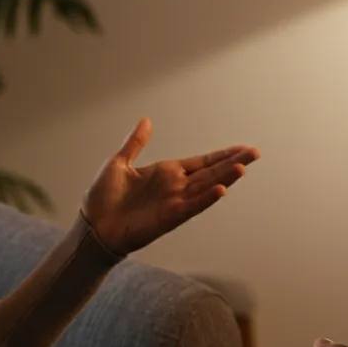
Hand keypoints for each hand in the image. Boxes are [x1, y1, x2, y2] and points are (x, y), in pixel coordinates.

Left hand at [82, 118, 259, 254]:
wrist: (93, 226)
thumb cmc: (103, 198)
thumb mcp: (119, 162)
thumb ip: (135, 143)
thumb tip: (146, 120)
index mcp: (166, 172)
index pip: (201, 161)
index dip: (222, 155)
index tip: (242, 148)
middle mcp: (175, 186)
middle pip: (211, 171)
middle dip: (233, 162)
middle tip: (255, 153)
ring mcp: (174, 201)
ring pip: (206, 187)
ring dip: (225, 177)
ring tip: (243, 167)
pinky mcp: (169, 217)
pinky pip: (192, 206)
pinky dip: (206, 198)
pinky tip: (221, 189)